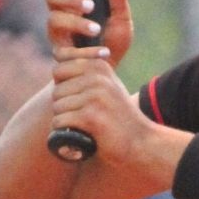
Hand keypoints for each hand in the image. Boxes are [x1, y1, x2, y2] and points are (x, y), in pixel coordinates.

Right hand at [46, 0, 133, 68]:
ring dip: (75, 23)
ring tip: (96, 30)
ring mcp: (58, 34)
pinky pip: (65, 51)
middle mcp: (61, 13)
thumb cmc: (111, 41)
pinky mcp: (61, 56)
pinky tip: (104, 53)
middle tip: (90, 6)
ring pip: (53, 20)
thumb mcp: (121, 17)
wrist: (108, 74)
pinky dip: (86, 52)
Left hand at [47, 45, 152, 164]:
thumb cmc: (120, 116)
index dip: (63, 89)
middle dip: (64, 106)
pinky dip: (64, 132)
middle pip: (56, 91)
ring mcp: (95, 97)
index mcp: (99, 66)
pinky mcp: (90, 117)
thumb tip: (59, 56)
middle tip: (84, 117)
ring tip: (85, 126)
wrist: (142, 142)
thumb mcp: (108, 86)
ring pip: (57, 107)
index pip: (59, 70)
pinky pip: (60, 122)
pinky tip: (80, 134)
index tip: (80, 100)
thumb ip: (89, 72)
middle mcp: (97, 78)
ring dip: (65, 121)